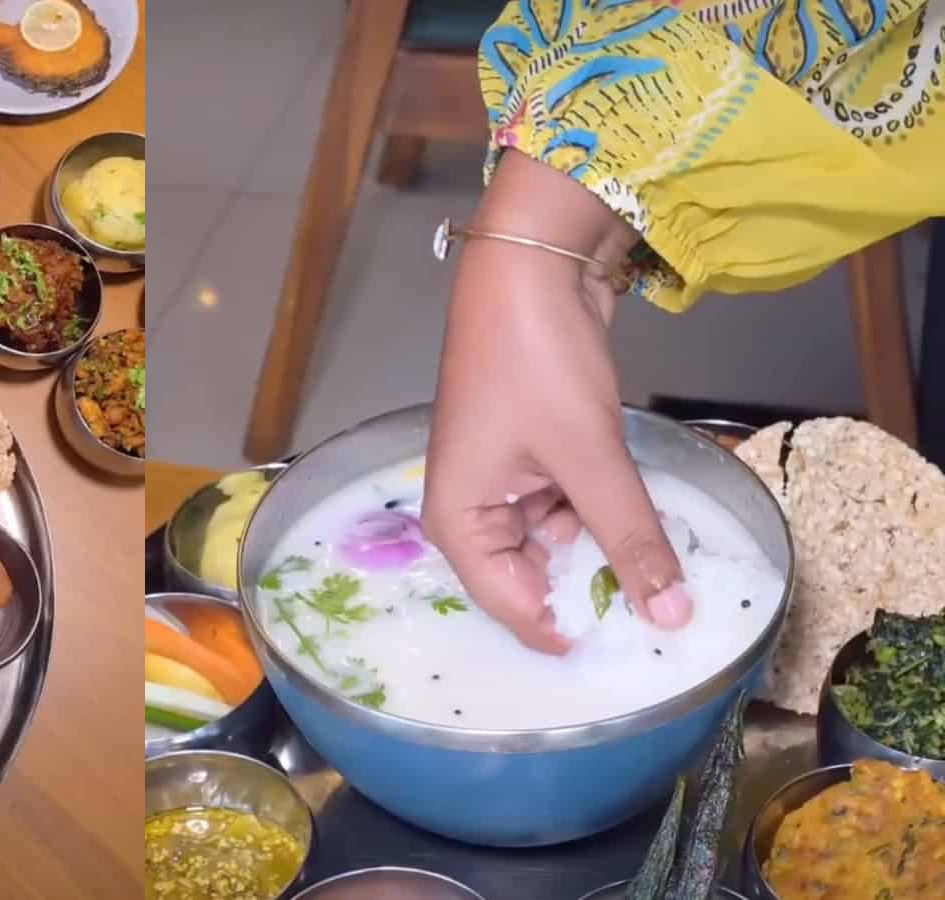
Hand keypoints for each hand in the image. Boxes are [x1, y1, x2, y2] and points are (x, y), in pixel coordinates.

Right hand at [420, 154, 692, 654]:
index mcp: (459, 522)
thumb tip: (671, 617)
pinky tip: (647, 518)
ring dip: (607, 547)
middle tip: (661, 609)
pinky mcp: (535, 455)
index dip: (572, 629)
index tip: (638, 646)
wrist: (531, 265)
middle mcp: (474, 510)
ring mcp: (505, 481)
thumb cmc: (536, 365)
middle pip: (535, 577)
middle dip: (594, 590)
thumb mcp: (590, 458)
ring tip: (665, 560)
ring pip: (561, 541)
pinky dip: (607, 512)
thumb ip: (630, 538)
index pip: (513, 607)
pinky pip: (572, 505)